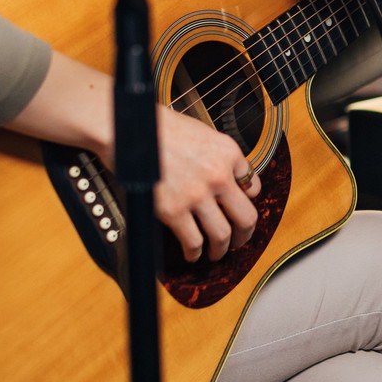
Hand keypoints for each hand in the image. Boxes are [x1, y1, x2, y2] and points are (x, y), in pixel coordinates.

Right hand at [103, 110, 260, 262]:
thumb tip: (228, 177)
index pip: (253, 186)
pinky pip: (193, 241)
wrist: (129, 128)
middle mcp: (218, 175)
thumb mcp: (202, 133)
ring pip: (222, 234)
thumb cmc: (159, 127)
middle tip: (239, 240)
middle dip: (245, 234)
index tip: (238, 209)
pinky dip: (195, 253)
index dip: (247, 201)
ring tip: (216, 253)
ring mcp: (196, 194)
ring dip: (221, 249)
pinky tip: (192, 254)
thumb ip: (218, 156)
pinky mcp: (174, 210)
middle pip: (246, 216)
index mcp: (228, 152)